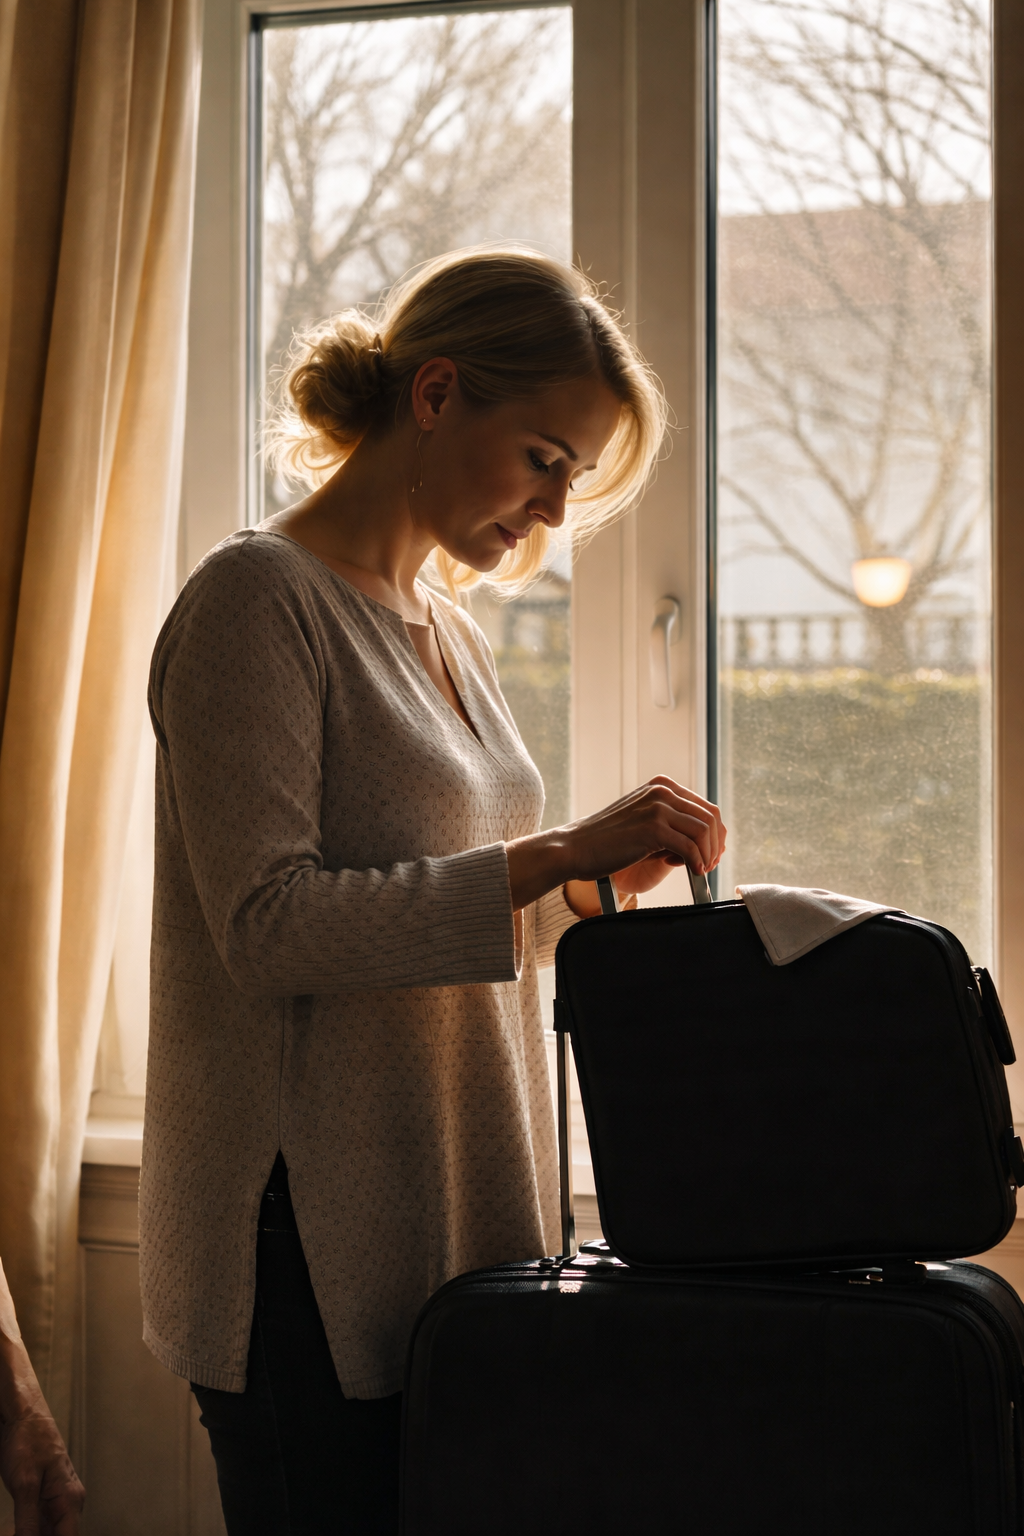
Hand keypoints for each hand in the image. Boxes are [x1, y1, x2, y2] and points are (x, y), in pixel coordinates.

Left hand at [0, 1413, 83, 1535]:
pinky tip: (13, 1531)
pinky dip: (27, 1531)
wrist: (24, 1417)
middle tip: (13, 1533)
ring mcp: (58, 1500)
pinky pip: (40, 1523)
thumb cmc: (28, 1442)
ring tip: (11, 1531)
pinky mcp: (46, 1498)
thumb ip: (28, 1520)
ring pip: (48, 1532)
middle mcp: (69, 1502)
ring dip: (31, 1535)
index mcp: (70, 1499)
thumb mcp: (25, 1484)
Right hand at [506, 776, 725, 912]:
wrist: (574, 847)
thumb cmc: (606, 840)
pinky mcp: (653, 829)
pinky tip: (693, 872)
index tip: (712, 853)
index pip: (705, 807)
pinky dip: (697, 862)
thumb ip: (669, 823)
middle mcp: (662, 791)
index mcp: (661, 786)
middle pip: (710, 817)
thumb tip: (703, 840)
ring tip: (701, 870)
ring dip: (708, 855)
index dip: (715, 833)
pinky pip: (689, 847)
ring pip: (704, 831)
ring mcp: (657, 808)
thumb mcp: (642, 821)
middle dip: (716, 844)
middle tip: (710, 865)